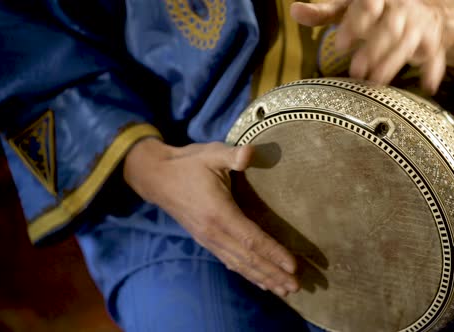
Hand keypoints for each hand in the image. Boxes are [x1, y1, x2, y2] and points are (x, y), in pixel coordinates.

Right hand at [123, 138, 299, 296]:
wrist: (156, 177)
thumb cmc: (188, 164)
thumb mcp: (211, 154)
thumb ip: (232, 155)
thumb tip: (250, 152)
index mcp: (219, 213)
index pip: (252, 239)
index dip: (273, 253)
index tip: (293, 266)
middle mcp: (214, 233)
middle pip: (248, 259)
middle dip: (273, 274)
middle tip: (296, 287)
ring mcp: (208, 240)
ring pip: (239, 264)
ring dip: (263, 278)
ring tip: (284, 291)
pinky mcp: (205, 241)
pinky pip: (229, 262)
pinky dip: (247, 273)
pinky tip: (260, 282)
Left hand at [291, 0, 453, 93]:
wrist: (420, 8)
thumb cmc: (375, 9)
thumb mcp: (349, 6)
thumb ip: (324, 11)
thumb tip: (295, 11)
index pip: (368, 5)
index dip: (355, 24)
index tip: (339, 45)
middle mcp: (402, 7)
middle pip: (390, 28)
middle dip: (373, 50)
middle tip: (356, 71)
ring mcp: (419, 24)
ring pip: (409, 43)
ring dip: (393, 63)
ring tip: (375, 82)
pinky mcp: (432, 41)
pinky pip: (435, 56)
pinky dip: (433, 70)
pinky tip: (428, 86)